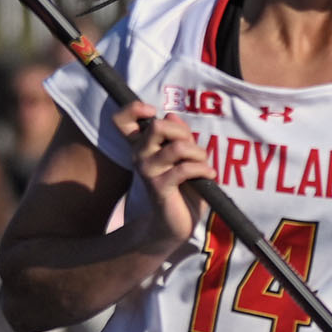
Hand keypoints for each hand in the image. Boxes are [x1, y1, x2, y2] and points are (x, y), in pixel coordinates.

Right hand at [112, 101, 210, 251]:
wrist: (176, 222)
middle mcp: (139, 155)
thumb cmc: (182, 186)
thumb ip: (179, 135)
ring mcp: (147, 171)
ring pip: (177, 147)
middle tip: (193, 149)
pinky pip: (185, 169)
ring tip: (204, 165)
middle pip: (158, 126)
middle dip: (184, 133)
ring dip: (199, 154)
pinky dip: (203, 170)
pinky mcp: (159, 187)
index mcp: (141, 145)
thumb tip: (170, 115)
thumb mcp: (184, 156)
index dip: (133, 109)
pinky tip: (209, 175)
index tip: (153, 112)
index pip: (121, 119)